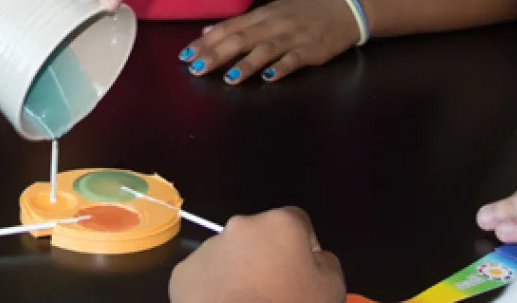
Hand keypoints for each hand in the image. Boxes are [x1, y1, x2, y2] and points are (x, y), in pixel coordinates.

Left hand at [169, 208, 346, 302]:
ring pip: (230, 255)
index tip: (302, 274)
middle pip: (261, 237)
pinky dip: (214, 289)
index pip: (298, 222)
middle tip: (274, 292)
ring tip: (247, 301)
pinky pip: (206, 276)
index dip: (303, 248)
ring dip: (239, 272)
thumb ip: (327, 263)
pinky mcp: (184, 272)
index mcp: (279, 223)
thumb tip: (316, 257)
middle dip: (267, 258)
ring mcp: (209, 247)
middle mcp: (241, 225)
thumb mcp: (332, 289)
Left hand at [182, 0, 359, 83]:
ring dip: (245, 64)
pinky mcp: (312, 49)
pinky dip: (281, 68)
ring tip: (228, 78)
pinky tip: (269, 78)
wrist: (345, 6)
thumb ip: (239, 24)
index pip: (228, 28)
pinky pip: (295, 59)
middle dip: (216, 54)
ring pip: (265, 49)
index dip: (206, 42)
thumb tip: (206, 31)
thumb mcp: (270, 11)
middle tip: (195, 68)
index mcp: (262, 14)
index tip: (185, 55)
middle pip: (241, 38)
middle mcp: (274, 23)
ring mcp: (293, 36)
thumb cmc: (304, 11)